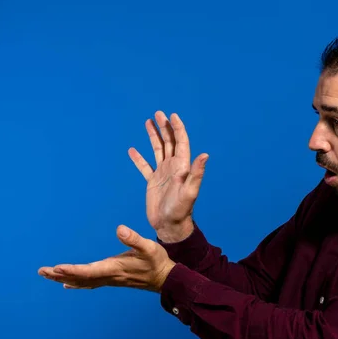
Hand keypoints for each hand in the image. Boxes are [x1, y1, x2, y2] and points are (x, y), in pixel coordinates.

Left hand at [38, 225, 175, 291]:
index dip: (72, 270)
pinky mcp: (111, 279)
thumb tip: (119, 228)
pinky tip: (66, 284)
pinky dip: (76, 282)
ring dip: (64, 278)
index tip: (57, 268)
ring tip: (47, 275)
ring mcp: (109, 279)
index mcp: (114, 268)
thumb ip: (134, 239)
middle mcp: (108, 276)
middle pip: (79, 277)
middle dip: (60, 274)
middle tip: (42, 271)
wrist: (164, 278)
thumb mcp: (148, 247)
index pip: (89, 270)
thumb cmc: (157, 261)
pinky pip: (89, 282)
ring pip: (82, 281)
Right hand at [128, 111, 208, 242]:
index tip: (173, 115)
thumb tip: (205, 154)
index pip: (181, 142)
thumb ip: (196, 173)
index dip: (178, 128)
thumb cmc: (181, 210)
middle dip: (164, 127)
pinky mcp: (153, 182)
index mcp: (183, 166)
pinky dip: (139, 158)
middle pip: (169, 142)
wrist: (170, 225)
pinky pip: (145, 166)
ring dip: (154, 136)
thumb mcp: (190, 191)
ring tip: (148, 122)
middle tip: (158, 113)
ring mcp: (163, 173)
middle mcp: (173, 167)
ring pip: (158, 150)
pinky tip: (132, 150)